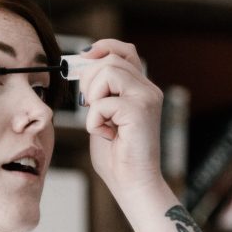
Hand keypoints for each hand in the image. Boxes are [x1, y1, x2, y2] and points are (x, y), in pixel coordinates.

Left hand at [77, 39, 166, 204]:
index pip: (125, 51)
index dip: (103, 47)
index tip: (84, 57)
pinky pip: (102, 102)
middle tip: (91, 106)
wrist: (133, 183)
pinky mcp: (139, 110)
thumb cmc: (117, 156)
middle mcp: (148, 89)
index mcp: (141, 88)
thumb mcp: (103, 115)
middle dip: (89, 79)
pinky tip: (107, 135)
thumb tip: (83, 66)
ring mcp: (146, 98)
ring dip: (93, 98)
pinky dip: (94, 121)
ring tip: (102, 121)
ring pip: (107, 71)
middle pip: (110, 58)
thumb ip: (98, 92)